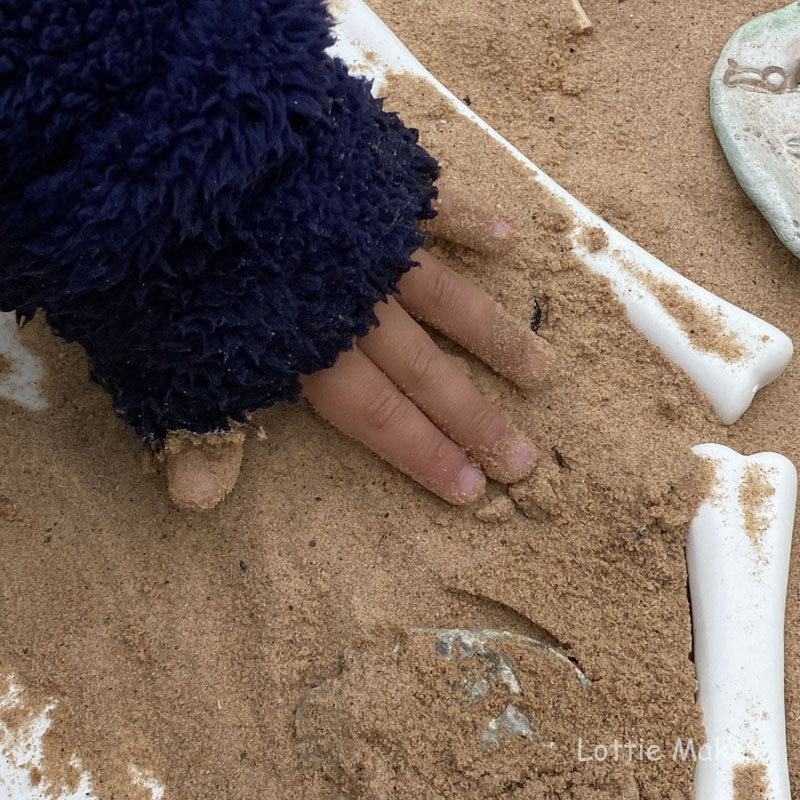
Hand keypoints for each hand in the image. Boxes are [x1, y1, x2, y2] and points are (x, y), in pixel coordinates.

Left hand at [166, 186, 550, 508]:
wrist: (184, 153)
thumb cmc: (166, 263)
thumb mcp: (166, 357)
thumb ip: (197, 427)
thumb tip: (196, 505)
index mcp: (309, 350)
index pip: (379, 418)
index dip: (425, 456)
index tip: (472, 491)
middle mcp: (356, 305)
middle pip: (427, 375)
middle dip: (475, 420)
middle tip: (523, 460)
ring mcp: (374, 244)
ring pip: (450, 300)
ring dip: (495, 338)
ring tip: (540, 371)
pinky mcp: (376, 186)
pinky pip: (437, 206)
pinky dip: (472, 221)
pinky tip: (507, 242)